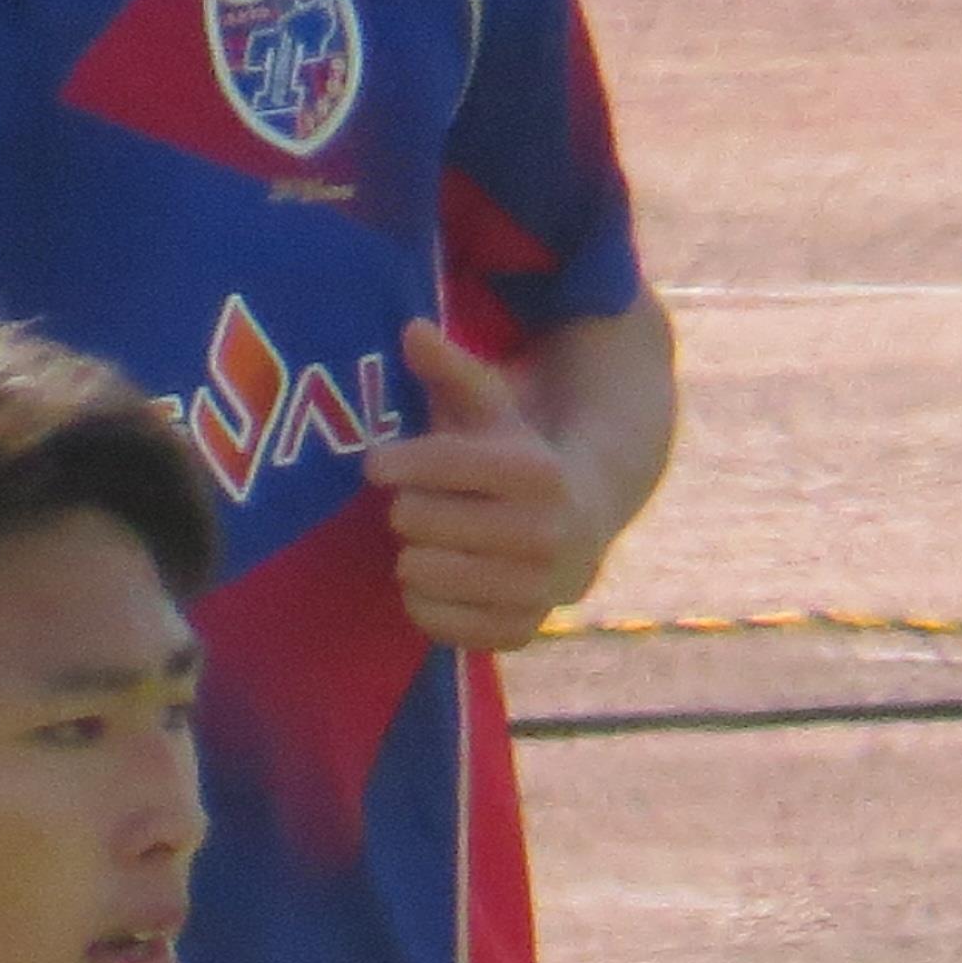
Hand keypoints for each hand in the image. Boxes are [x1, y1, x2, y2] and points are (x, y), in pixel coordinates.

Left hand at [366, 317, 602, 652]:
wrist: (585, 523)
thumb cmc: (520, 458)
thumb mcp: (496, 410)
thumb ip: (454, 371)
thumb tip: (411, 329)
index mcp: (540, 473)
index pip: (444, 465)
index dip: (397, 462)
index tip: (376, 465)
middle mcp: (547, 534)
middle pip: (420, 520)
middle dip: (406, 510)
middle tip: (410, 508)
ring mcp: (536, 590)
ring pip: (422, 574)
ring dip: (410, 557)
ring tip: (420, 544)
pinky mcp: (521, 632)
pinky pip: (438, 624)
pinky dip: (423, 603)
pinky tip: (431, 581)